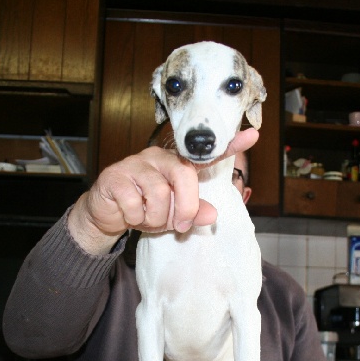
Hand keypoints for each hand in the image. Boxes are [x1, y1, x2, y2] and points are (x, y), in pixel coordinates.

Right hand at [69, 128, 258, 253]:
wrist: (106, 214)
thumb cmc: (144, 209)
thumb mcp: (173, 216)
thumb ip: (193, 213)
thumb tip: (212, 214)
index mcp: (177, 165)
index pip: (205, 155)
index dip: (230, 146)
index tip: (253, 135)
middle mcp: (158, 158)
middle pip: (184, 177)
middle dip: (184, 208)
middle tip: (178, 225)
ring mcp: (136, 164)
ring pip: (159, 195)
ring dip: (155, 218)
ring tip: (146, 218)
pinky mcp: (116, 176)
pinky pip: (135, 203)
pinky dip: (134, 218)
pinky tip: (129, 214)